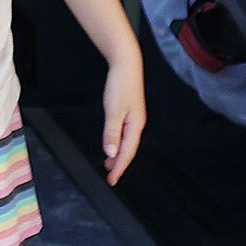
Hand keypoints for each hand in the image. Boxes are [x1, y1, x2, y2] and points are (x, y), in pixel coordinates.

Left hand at [100, 57, 146, 183]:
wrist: (126, 64)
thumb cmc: (121, 85)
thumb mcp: (113, 111)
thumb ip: (111, 133)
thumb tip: (111, 153)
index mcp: (135, 125)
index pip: (127, 153)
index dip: (119, 168)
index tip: (112, 180)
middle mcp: (137, 124)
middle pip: (128, 150)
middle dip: (119, 164)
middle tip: (110, 177)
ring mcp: (134, 118)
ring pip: (126, 143)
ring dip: (118, 155)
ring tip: (108, 165)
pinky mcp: (129, 112)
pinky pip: (124, 134)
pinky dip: (118, 143)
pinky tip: (112, 145)